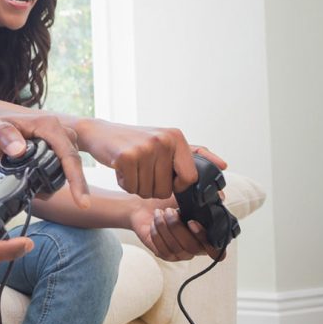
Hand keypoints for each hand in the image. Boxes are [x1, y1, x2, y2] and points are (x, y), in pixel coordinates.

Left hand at [0, 113, 89, 208]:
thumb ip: (3, 136)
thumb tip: (19, 150)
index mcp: (48, 125)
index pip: (68, 154)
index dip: (76, 178)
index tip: (82, 201)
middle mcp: (57, 131)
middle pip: (73, 162)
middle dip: (72, 185)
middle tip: (54, 200)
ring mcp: (57, 140)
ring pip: (68, 166)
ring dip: (58, 183)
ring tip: (36, 192)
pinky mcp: (54, 149)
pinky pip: (61, 167)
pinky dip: (52, 180)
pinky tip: (38, 187)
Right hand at [77, 121, 226, 197]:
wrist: (99, 133)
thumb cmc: (134, 140)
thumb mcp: (166, 141)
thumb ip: (195, 154)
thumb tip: (223, 166)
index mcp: (176, 137)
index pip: (189, 179)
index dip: (176, 186)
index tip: (163, 177)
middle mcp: (163, 140)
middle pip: (166, 189)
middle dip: (152, 187)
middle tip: (141, 170)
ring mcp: (144, 148)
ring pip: (148, 191)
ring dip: (137, 186)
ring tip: (131, 168)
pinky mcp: (125, 157)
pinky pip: (131, 187)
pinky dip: (125, 183)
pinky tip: (121, 169)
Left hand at [130, 196, 224, 260]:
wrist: (146, 204)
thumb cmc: (170, 201)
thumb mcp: (189, 195)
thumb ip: (208, 196)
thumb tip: (221, 196)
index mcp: (206, 235)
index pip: (216, 250)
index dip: (205, 239)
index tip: (192, 222)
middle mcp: (196, 247)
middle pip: (192, 247)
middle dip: (178, 227)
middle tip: (169, 211)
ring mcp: (180, 253)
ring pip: (176, 248)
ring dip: (166, 228)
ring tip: (160, 213)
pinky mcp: (165, 254)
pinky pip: (163, 249)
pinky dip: (157, 233)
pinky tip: (155, 221)